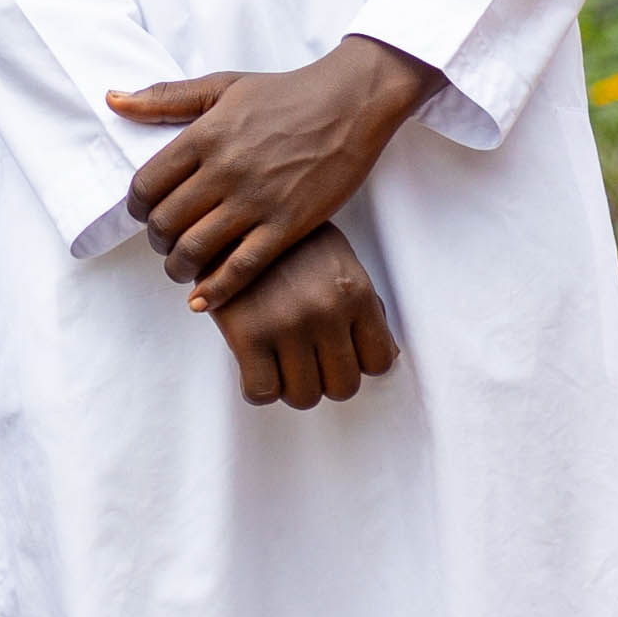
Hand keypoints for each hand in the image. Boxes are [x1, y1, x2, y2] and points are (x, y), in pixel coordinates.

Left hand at [107, 34, 440, 307]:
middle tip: (164, 243)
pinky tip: (202, 300)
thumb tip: (113, 99)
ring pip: (196, 249)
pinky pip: (242, 268)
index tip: (144, 213)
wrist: (350, 103)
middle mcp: (224, 170)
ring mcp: (257, 200)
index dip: (136, 207)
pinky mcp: (289, 224)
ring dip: (178, 267)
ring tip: (181, 268)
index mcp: (204, 136)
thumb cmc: (285, 93)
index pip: (146, 184)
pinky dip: (215, 290)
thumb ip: (165, 98)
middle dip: (156, 240)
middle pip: (165, 222)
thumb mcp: (221, 85)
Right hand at [208, 222, 400, 409]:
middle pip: (343, 387)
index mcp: (355, 292)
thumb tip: (387, 353)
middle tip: (306, 358)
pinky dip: (259, 389)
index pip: (379, 361)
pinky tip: (254, 366)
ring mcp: (287, 325)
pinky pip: (262, 393)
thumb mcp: (340, 260)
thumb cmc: (290, 245)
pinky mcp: (247, 334)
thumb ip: (365, 305)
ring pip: (304, 396)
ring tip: (279, 361)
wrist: (230, 220)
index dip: (358, 362)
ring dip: (292, 385)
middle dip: (325, 378)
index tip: (338, 351)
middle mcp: (326, 312)